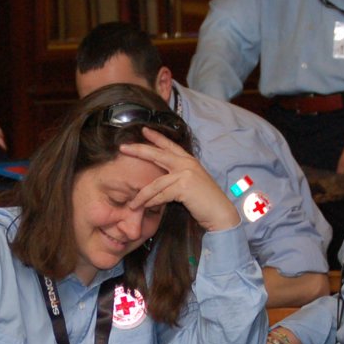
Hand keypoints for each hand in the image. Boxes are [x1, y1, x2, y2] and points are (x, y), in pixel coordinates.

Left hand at [119, 127, 238, 232]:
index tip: (144, 130)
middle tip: (123, 147)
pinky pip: (161, 195)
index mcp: (188, 161)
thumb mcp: (190, 184)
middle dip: (138, 150)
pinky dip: (152, 202)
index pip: (170, 146)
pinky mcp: (184, 186)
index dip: (156, 137)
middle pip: (157, 154)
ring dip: (142, 195)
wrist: (219, 213)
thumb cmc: (204, 202)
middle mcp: (187, 163)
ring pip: (155, 183)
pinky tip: (146, 207)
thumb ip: (176, 178)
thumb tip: (158, 180)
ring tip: (132, 204)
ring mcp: (186, 173)